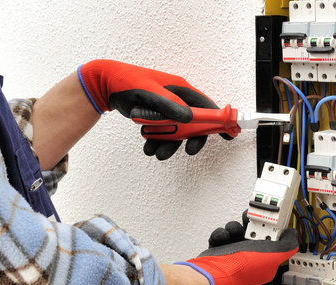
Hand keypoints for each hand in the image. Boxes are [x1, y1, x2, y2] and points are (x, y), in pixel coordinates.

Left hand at [77, 59, 229, 159]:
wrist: (106, 86)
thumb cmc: (127, 82)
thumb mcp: (149, 92)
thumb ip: (169, 105)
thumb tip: (189, 118)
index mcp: (181, 90)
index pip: (207, 107)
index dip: (219, 121)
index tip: (228, 135)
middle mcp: (177, 100)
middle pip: (193, 125)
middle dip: (189, 140)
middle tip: (186, 151)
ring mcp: (167, 110)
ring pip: (176, 133)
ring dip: (168, 145)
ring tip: (154, 151)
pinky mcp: (157, 118)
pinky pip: (163, 135)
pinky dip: (157, 142)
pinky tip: (147, 146)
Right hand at [175, 216, 298, 284]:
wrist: (215, 273)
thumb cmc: (243, 269)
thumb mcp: (275, 255)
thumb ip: (288, 244)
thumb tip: (293, 235)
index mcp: (266, 261)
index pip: (273, 241)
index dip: (272, 229)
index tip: (270, 220)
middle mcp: (250, 258)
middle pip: (254, 233)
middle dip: (251, 225)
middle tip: (249, 221)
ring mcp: (235, 255)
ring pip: (237, 231)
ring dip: (234, 228)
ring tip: (234, 233)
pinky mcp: (220, 251)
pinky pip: (222, 236)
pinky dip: (221, 234)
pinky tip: (223, 238)